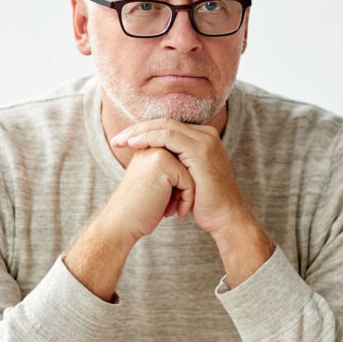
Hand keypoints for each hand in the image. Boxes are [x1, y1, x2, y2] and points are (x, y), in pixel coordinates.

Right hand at [62, 146, 191, 299]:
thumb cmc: (140, 208)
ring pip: (191, 174)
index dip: (179, 187)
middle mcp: (152, 146)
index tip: (166, 204)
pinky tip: (174, 212)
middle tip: (171, 207)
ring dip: (186, 195)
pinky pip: (189, 181)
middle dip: (183, 189)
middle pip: (188, 167)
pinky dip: (186, 200)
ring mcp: (158, 153)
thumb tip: (195, 170)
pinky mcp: (164, 164)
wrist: (120, 222)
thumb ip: (170, 172)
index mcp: (148, 148)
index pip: (181, 164)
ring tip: (172, 209)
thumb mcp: (155, 184)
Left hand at [111, 118, 275, 285]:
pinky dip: (149, 138)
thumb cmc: (204, 204)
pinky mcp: (201, 150)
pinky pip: (169, 136)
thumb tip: (151, 159)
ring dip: (139, 132)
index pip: (168, 126)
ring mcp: (205, 140)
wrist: (225, 218)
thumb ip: (174, 164)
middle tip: (117, 139)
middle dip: (138, 129)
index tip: (123, 141)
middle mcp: (207, 135)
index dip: (144, 131)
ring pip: (165, 126)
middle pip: (165, 123)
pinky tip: (134, 144)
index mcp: (203, 138)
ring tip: (120, 141)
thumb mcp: (186, 178)